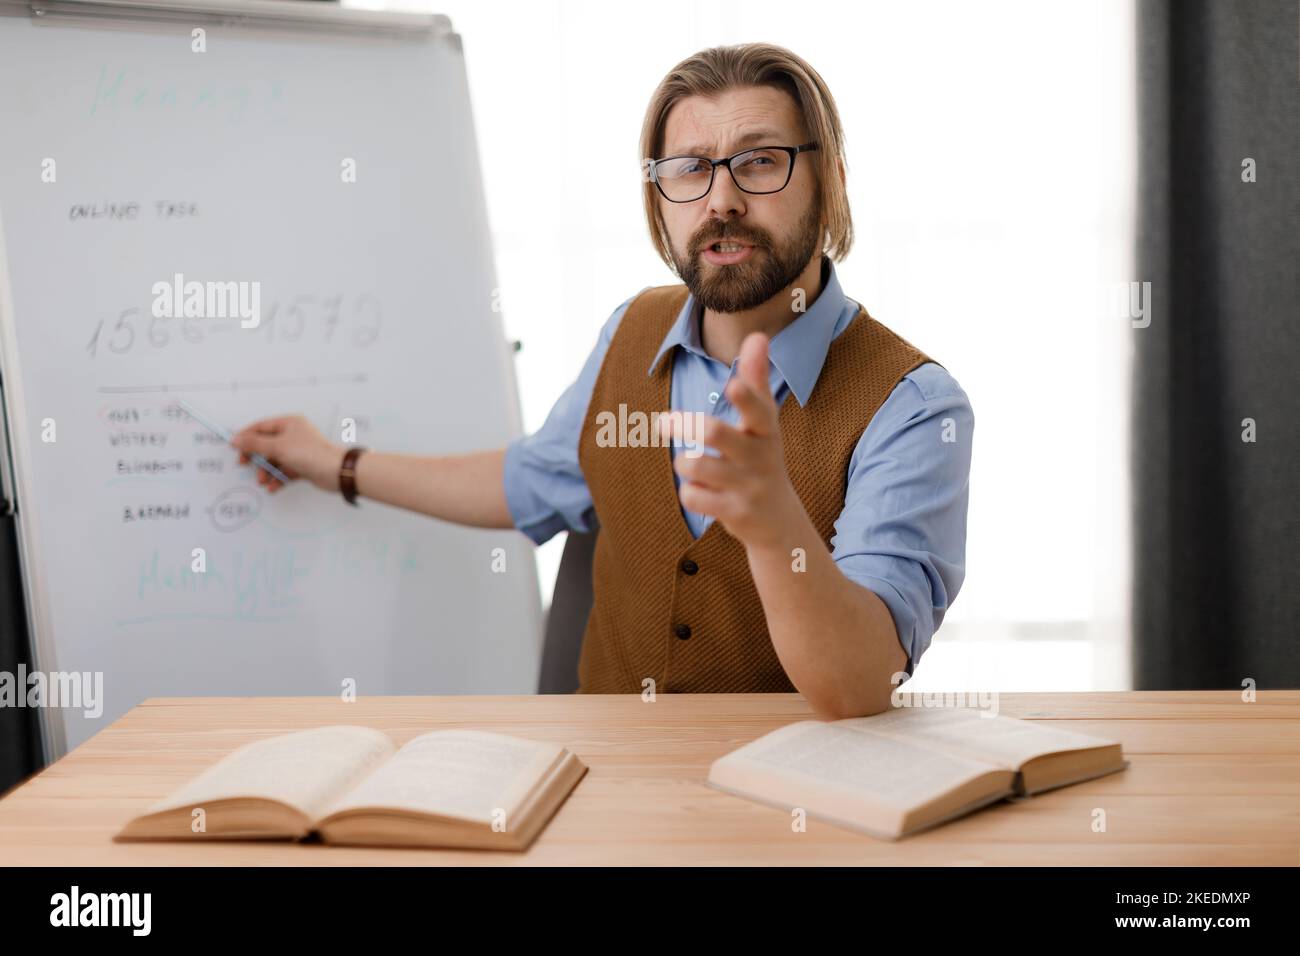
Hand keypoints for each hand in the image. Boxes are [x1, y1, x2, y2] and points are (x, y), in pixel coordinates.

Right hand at [229, 415, 342, 493]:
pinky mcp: (302, 466)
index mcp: (289, 423)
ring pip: (275, 460)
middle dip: (257, 457)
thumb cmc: (310, 453)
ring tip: (263, 480)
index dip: (246, 436)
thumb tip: (235, 439)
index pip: (261, 427)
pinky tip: (273, 486)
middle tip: (245, 465)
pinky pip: (284, 471)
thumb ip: (254, 444)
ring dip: (266, 471)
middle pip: (266, 445)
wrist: (336, 472)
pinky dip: (277, 478)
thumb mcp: (278, 447)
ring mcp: (298, 451)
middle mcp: (294, 435)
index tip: (234, 447)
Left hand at [661, 332, 802, 549]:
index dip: (745, 398)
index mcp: (766, 431)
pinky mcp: (735, 512)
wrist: (780, 522)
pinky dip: (689, 492)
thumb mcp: (765, 423)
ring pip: (696, 465)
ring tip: (689, 464)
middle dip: (684, 424)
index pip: (759, 410)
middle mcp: (760, 456)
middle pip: (716, 432)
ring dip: (683, 463)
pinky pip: (695, 496)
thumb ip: (756, 380)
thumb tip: (758, 335)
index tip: (730, 385)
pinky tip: (700, 492)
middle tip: (663, 422)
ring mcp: (748, 485)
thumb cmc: (763, 459)